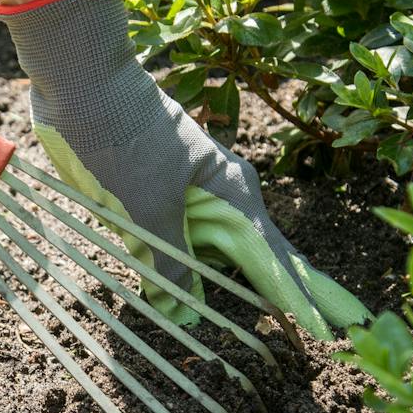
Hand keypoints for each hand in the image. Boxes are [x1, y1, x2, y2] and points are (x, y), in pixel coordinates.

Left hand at [1, 0, 369, 339]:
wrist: (82, 83)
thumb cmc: (123, 139)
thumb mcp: (148, 207)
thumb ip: (169, 261)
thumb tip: (183, 309)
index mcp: (234, 190)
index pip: (275, 257)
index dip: (299, 294)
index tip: (330, 329)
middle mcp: (222, 191)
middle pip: (256, 253)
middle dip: (279, 290)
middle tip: (325, 326)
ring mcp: (190, 191)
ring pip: (215, 248)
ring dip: (226, 281)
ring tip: (264, 318)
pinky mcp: (156, 190)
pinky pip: (180, 238)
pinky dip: (186, 263)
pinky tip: (185, 287)